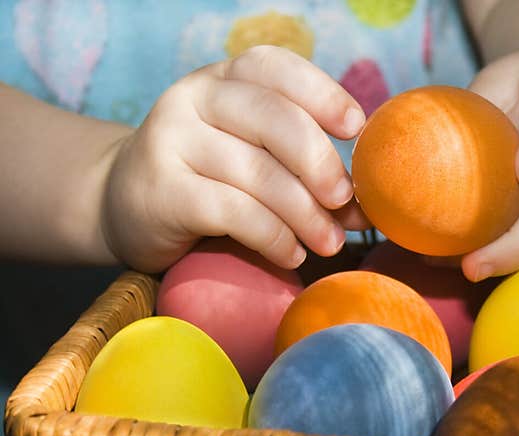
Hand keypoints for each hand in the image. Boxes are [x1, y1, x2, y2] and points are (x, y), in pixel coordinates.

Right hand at [102, 45, 369, 272]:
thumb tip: (366, 208)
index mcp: (223, 79)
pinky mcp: (162, 192)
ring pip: (256, 171)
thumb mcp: (253, 159)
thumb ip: (302, 172)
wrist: (121, 204)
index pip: (275, 68)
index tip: (356, 127)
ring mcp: (171, 141)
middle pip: (272, 118)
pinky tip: (291, 254)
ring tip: (329, 243)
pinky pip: (233, 212)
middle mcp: (193, 99)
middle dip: (319, 162)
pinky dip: (273, 236)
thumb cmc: (206, 180)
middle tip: (345, 201)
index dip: (321, 92)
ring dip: (304, 214)